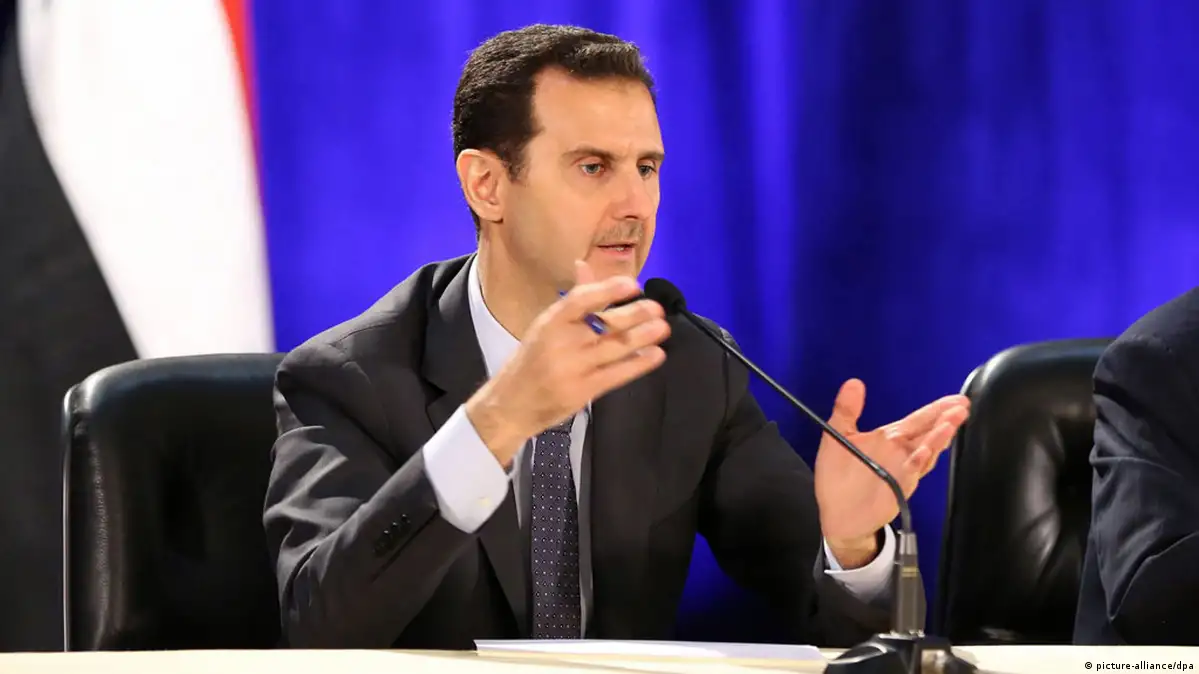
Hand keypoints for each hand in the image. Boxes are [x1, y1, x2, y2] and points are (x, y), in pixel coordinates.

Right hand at [465, 260, 670, 466]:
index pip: (581, 300)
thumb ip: (572, 299)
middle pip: (604, 324)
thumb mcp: (545, 326)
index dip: (608, 290)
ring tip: (662, 328)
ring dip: (643, 337)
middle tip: (657, 308)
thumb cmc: (533, 360)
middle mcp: (561, 342)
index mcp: (551, 321)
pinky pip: (617, 374)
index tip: (631, 285)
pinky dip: (638, 364)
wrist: (512, 404)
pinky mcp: (582, 391)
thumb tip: (584, 264)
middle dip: (635, 315)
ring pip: (615, 348)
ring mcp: (572, 368)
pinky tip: (655, 354)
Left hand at [814, 379, 969, 566]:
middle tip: (962, 407)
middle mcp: (901, 452)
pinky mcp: (897, 488)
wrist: (835, 513)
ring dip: (938, 438)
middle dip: (946, 420)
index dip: (937, 409)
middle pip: (928, 432)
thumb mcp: (838, 436)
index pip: (918, 420)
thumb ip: (846, 410)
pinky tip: (925, 451)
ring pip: (925, 451)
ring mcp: (902, 470)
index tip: (957, 400)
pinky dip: (918, 462)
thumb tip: (854, 382)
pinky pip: (911, 473)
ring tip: (950, 424)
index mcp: (890, 438)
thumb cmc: (838, 476)